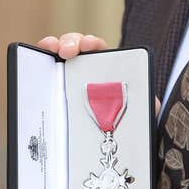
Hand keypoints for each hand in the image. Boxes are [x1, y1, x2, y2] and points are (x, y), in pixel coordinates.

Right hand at [37, 32, 160, 117]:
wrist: (111, 147)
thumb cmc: (127, 124)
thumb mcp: (142, 113)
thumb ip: (148, 106)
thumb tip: (154, 104)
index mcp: (107, 70)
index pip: (99, 49)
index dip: (91, 43)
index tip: (88, 45)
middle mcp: (86, 72)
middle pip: (76, 47)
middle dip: (70, 41)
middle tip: (67, 50)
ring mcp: (69, 80)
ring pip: (58, 59)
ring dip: (53, 47)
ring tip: (49, 47)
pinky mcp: (56, 94)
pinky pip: (45, 78)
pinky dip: (39, 68)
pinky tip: (35, 65)